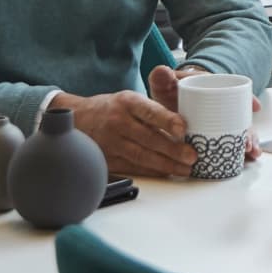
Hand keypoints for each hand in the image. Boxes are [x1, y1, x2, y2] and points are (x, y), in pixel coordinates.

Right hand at [55, 89, 196, 177]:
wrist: (79, 118)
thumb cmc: (114, 108)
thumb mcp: (131, 100)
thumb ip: (154, 111)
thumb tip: (185, 127)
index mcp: (127, 102)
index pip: (150, 111)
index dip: (167, 120)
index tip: (183, 129)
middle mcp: (118, 121)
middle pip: (148, 138)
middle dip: (173, 149)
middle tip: (192, 156)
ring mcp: (110, 141)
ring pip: (141, 156)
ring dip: (165, 164)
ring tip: (184, 168)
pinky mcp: (106, 158)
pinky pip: (132, 167)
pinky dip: (151, 171)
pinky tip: (166, 173)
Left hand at [148, 64, 262, 162]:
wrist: (170, 100)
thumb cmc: (171, 91)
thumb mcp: (165, 85)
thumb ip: (161, 79)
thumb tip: (162, 71)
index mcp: (213, 88)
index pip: (235, 92)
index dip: (248, 99)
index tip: (255, 106)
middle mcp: (222, 104)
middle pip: (241, 117)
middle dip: (248, 129)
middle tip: (248, 140)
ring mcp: (221, 120)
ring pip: (240, 130)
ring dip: (248, 140)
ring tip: (249, 151)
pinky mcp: (217, 134)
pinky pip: (233, 141)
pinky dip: (240, 149)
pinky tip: (248, 157)